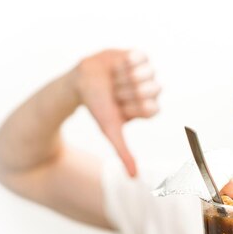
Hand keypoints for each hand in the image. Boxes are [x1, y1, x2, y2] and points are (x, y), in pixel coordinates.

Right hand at [73, 49, 160, 176]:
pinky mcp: (139, 56)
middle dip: (127, 92)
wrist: (80, 82)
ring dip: (124, 78)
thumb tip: (134, 178)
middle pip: (152, 91)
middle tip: (115, 92)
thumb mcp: (110, 130)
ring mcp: (147, 72)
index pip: (152, 109)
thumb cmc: (97, 107)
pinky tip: (116, 66)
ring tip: (114, 79)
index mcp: (149, 108)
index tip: (119, 106)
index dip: (132, 107)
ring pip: (146, 74)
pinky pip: (140, 57)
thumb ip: (124, 152)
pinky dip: (124, 63)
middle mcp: (151, 91)